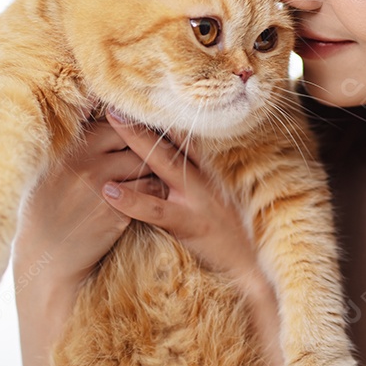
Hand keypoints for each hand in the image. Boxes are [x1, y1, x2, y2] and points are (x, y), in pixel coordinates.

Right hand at [14, 119, 166, 365]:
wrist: (45, 259)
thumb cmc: (46, 212)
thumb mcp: (52, 170)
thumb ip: (75, 143)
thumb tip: (96, 109)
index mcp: (68, 149)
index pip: (112, 126)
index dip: (129, 132)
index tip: (139, 137)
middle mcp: (84, 163)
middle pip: (133, 141)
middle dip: (146, 147)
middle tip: (159, 152)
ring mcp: (101, 187)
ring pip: (147, 163)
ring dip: (156, 168)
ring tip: (159, 173)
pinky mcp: (117, 211)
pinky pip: (152, 189)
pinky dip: (158, 190)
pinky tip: (156, 195)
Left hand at [101, 111, 263, 289]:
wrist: (258, 270)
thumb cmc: (242, 235)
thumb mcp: (228, 197)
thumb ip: (207, 176)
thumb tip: (179, 158)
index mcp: (216, 168)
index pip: (187, 133)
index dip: (165, 113)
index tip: (142, 94)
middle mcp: (208, 176)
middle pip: (172, 139)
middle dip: (145, 118)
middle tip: (117, 98)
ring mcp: (198, 199)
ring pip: (162, 163)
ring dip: (134, 142)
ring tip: (109, 124)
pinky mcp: (190, 224)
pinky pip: (156, 209)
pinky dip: (130, 200)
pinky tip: (107, 191)